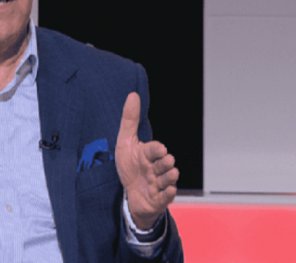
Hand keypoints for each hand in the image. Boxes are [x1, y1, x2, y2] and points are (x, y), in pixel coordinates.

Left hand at [115, 93, 178, 229]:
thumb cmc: (130, 167)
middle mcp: (155, 169)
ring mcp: (157, 185)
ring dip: (169, 177)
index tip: (160, 149)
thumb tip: (133, 95)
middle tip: (167, 160)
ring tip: (171, 174)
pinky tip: (170, 190)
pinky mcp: (157, 199)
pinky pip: (165, 197)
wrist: (129, 195)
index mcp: (147, 155)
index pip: (153, 150)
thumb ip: (129, 120)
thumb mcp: (125, 142)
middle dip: (165, 163)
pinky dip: (167, 194)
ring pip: (167, 180)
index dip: (156, 150)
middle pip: (163, 165)